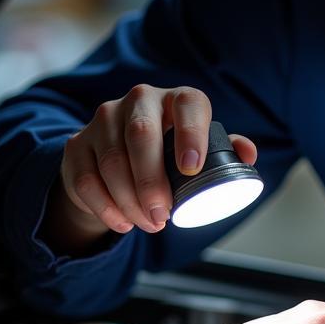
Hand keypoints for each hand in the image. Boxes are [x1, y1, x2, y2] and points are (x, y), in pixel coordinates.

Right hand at [42, 84, 256, 251]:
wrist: (118, 157)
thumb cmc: (169, 152)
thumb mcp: (199, 148)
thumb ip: (224, 151)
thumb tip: (247, 154)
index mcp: (175, 100)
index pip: (188, 104)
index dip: (192, 133)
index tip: (192, 168)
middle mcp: (138, 100)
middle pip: (141, 135)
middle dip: (152, 181)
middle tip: (163, 215)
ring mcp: (102, 120)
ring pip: (112, 161)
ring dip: (130, 200)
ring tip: (149, 223)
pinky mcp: (77, 145)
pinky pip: (86, 179)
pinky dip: (106, 207)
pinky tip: (124, 222)